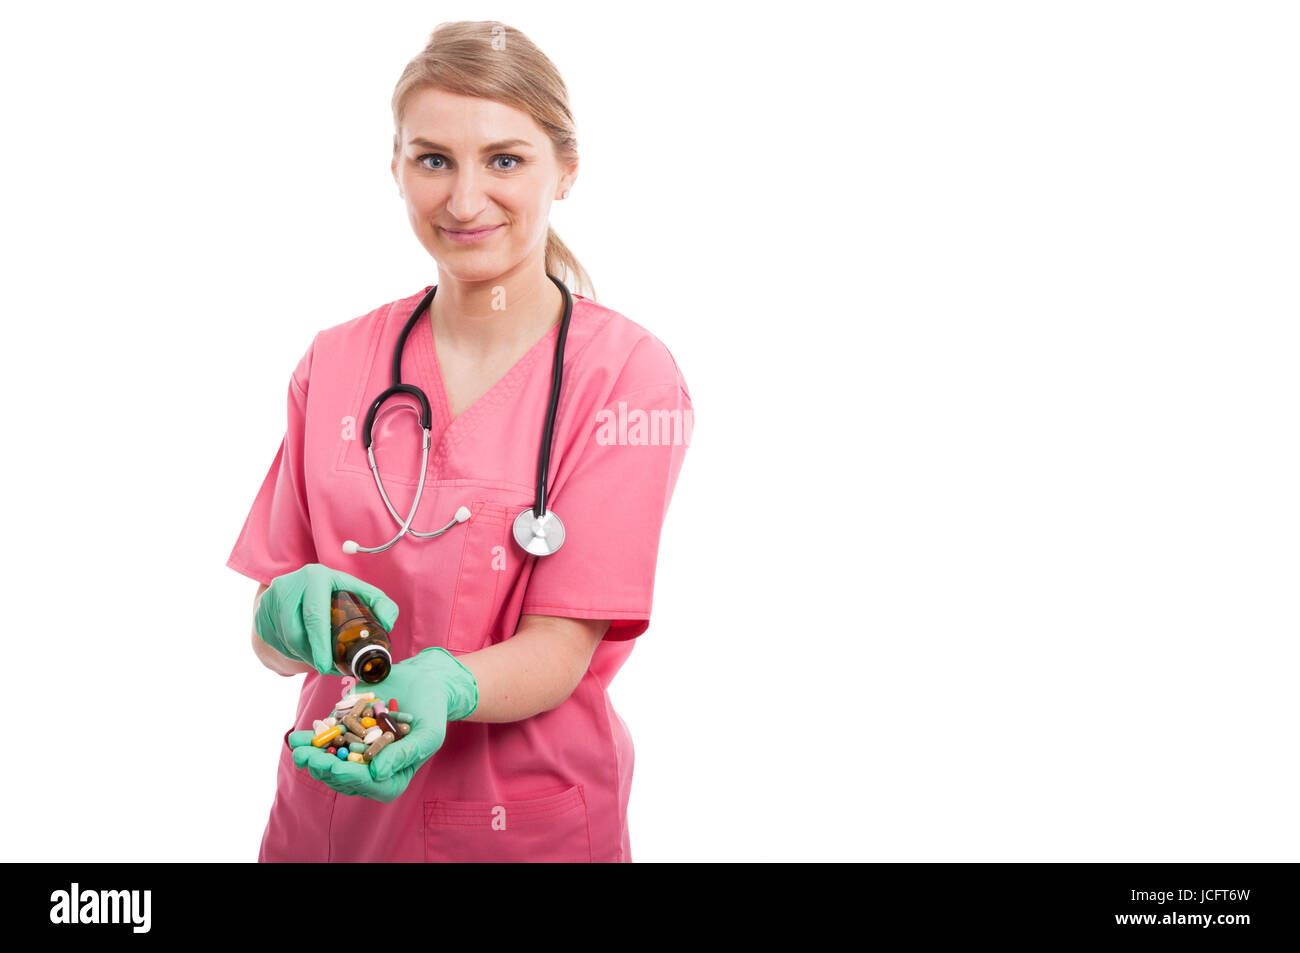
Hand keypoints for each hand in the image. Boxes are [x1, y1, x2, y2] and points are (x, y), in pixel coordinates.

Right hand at [255, 564, 398, 675]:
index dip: (321, 645)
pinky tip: (302, 649)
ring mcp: (269, 600)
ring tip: (318, 656)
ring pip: (285, 641)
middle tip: (325, 667)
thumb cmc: (335, 594)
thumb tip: (387, 623)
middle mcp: (288, 584)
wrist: (298, 588)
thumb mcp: (359, 592)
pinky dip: (290, 653)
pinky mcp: (260, 615)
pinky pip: (274, 643)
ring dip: (302, 655)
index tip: (325, 666)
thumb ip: (381, 604)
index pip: (315, 616)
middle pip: (296, 633)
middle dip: (312, 655)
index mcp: (315, 577)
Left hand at [289, 647, 477, 801]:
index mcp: (394, 776)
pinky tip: (297, 737)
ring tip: (296, 746)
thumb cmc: (432, 711)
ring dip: (312, 755)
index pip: (370, 784)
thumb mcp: (428, 734)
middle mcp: (372, 768)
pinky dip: (312, 739)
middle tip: (306, 757)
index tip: (336, 768)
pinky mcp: (347, 732)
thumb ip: (405, 754)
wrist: (423, 682)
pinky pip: (328, 740)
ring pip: (330, 760)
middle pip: (344, 775)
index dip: (351, 777)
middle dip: (323, 766)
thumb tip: (376, 773)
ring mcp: (357, 751)